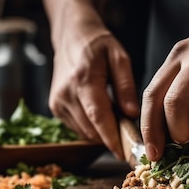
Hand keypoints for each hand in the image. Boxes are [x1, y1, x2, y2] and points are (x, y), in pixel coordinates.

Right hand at [48, 22, 138, 159]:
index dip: (112, 137)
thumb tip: (132, 114)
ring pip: (84, 132)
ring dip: (102, 132)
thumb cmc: (98, 45)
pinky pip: (78, 128)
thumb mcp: (119, 57)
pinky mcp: (55, 108)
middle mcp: (66, 93)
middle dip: (111, 137)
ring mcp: (57, 102)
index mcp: (83, 79)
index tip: (125, 152)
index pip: (98, 116)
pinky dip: (92, 127)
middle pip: (91, 129)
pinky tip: (101, 113)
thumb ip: (126, 86)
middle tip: (130, 133)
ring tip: (116, 117)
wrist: (71, 36)